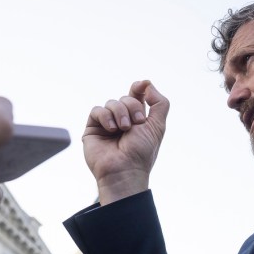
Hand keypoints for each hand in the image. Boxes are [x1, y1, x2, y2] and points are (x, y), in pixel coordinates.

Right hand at [82, 80, 168, 203]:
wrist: (124, 170)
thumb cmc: (141, 152)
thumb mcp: (158, 126)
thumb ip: (160, 103)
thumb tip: (147, 83)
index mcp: (139, 120)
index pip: (137, 96)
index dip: (139, 88)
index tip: (141, 86)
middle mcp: (123, 120)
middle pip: (126, 98)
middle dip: (132, 107)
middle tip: (136, 124)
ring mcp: (108, 124)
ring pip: (112, 102)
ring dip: (120, 113)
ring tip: (123, 129)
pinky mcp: (93, 129)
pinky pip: (97, 110)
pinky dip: (105, 116)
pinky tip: (111, 129)